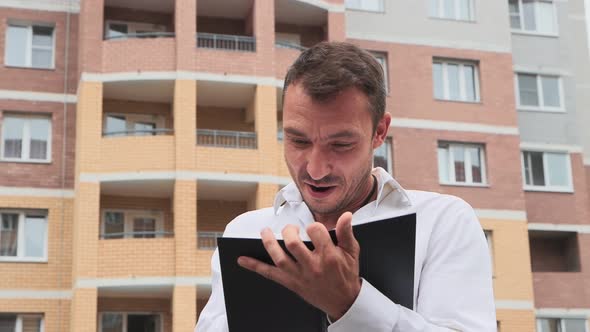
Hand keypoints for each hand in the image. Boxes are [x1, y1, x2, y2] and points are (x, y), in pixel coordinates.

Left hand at [237, 212, 360, 320]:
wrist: (343, 301)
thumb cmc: (346, 274)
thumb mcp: (352, 253)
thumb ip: (347, 233)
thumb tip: (346, 215)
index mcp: (329, 256)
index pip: (315, 232)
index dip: (313, 226)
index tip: (314, 228)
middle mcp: (313, 266)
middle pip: (293, 243)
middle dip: (289, 231)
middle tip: (290, 229)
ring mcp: (300, 276)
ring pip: (279, 258)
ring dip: (269, 243)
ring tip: (265, 232)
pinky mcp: (291, 283)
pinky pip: (270, 274)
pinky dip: (255, 266)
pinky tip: (242, 260)